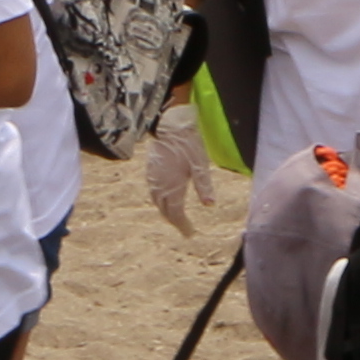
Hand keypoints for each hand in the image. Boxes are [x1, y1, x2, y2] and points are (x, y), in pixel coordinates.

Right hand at [146, 115, 217, 235]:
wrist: (169, 126)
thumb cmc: (188, 145)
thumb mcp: (200, 164)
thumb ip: (204, 185)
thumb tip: (210, 204)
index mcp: (173, 187)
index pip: (176, 214)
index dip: (183, 225)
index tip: (190, 233)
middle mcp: (160, 187)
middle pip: (166, 211)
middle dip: (176, 222)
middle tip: (186, 229)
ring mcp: (153, 180)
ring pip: (158, 204)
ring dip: (167, 213)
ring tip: (178, 219)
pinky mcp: (150, 173)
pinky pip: (154, 194)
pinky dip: (162, 203)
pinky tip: (168, 201)